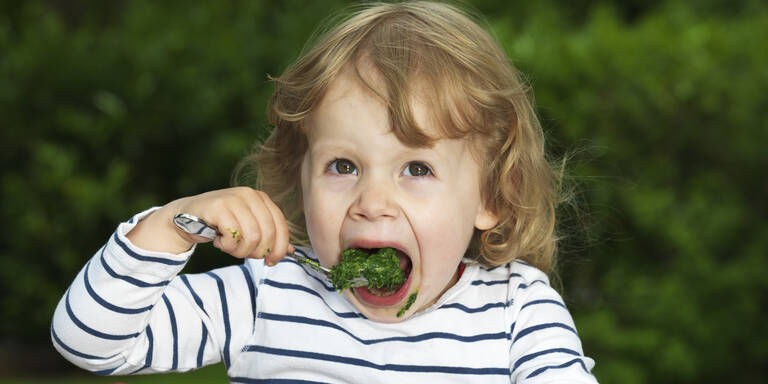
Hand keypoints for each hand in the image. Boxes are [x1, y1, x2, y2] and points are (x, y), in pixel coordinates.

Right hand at [128, 187, 292, 265]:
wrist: (186, 216)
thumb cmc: (221, 224)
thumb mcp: (248, 227)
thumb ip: (268, 236)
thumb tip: (291, 251)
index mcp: (262, 198)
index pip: (281, 226)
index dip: (279, 248)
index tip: (271, 262)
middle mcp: (250, 195)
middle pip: (267, 234)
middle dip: (257, 252)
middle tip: (242, 253)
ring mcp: (234, 198)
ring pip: (251, 237)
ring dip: (239, 250)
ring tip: (229, 247)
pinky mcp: (218, 207)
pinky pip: (233, 236)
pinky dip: (227, 246)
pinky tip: (219, 241)